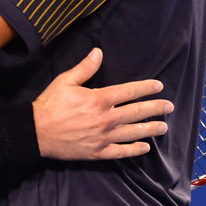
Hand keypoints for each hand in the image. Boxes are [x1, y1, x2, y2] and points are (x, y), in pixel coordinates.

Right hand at [33, 48, 172, 160]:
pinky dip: (134, 150)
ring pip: (133, 133)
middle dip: (155, 109)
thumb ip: (85, 68)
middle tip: (169, 107)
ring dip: (150, 129)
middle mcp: (105, 119)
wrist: (35, 132)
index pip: (129, 92)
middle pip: (136, 113)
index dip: (146, 88)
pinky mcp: (97, 152)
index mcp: (99, 99)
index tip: (158, 87)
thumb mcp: (65, 81)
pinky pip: (120, 152)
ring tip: (163, 127)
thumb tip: (98, 53)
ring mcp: (103, 137)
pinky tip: (144, 148)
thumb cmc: (50, 104)